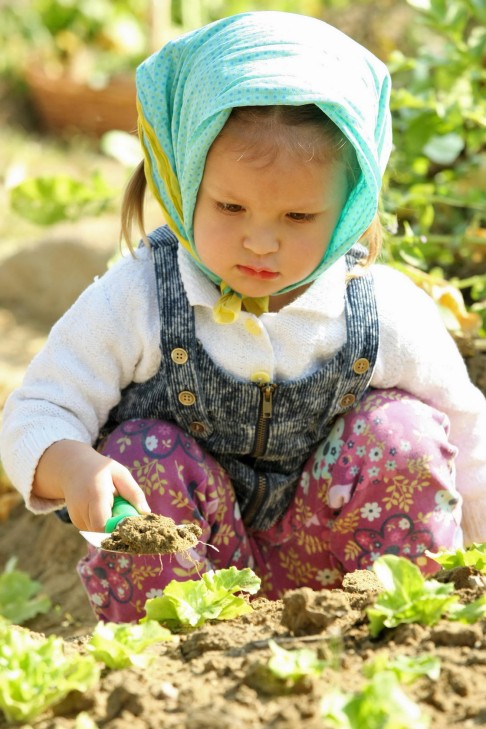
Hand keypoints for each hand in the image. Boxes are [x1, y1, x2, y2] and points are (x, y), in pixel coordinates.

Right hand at [33, 440, 150, 531]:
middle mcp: (82, 509)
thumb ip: (134, 493)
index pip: (104, 525)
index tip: (132, 525)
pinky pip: (95, 530)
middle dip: (118, 528)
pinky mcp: (77, 523)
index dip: (119, 530)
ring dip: (111, 525)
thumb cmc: (101, 470)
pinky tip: (105, 509)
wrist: (73, 468)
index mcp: (95, 495)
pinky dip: (104, 524)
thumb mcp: (121, 474)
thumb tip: (146, 513)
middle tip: (126, 512)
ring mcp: (77, 518)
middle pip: (104, 532)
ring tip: (113, 506)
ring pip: (100, 533)